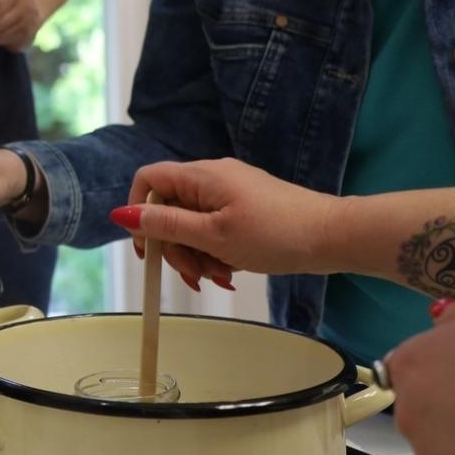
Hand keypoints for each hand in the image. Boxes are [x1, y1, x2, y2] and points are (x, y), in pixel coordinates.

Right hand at [114, 158, 337, 290]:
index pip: (148, 180)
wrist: (334, 237)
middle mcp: (211, 179)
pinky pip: (214, 229)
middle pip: (168, 208)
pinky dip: (215, 252)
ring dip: (196, 255)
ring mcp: (230, 194)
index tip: (149, 248)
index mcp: (200, 177)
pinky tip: (231, 273)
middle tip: (192, 276)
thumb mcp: (212, 235)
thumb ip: (165, 224)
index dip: (139, 212)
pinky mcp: (246, 209)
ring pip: (191, 224)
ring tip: (219, 278)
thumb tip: (121, 214)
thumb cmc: (275, 234)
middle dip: (174, 246)